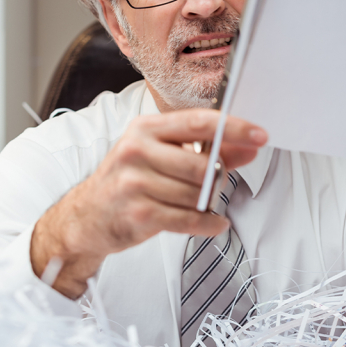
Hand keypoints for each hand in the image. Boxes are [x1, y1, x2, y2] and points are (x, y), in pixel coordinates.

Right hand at [31, 109, 267, 298]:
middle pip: (202, 164)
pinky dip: (208, 224)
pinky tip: (213, 222)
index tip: (259, 135)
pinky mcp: (139, 213)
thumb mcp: (160, 156)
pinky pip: (189, 219)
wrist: (86, 217)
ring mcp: (135, 183)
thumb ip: (204, 150)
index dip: (234, 128)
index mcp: (144, 129)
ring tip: (203, 205)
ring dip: (209, 203)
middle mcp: (137, 151)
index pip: (198, 122)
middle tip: (215, 183)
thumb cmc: (128, 181)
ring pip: (197, 194)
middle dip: (217, 177)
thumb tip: (247, 147)